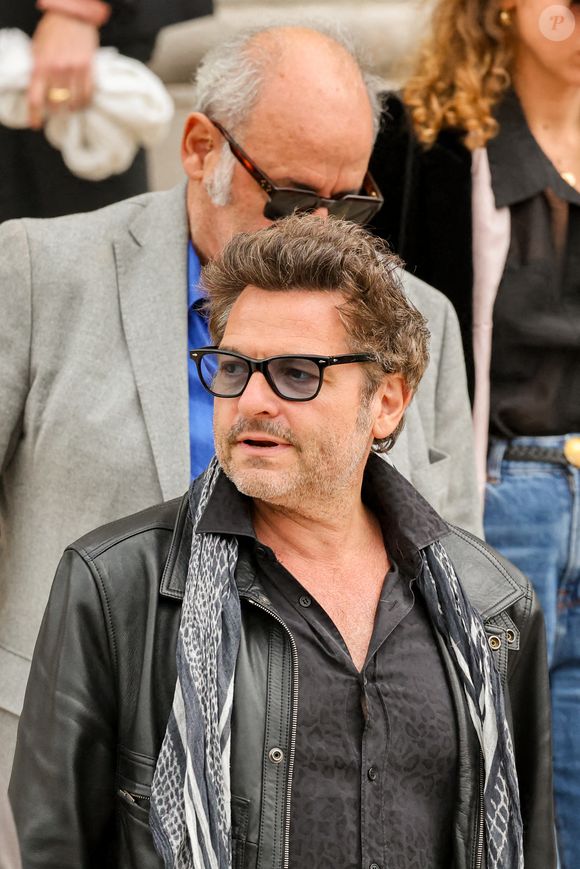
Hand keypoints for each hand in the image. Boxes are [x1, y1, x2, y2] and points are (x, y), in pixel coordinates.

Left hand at [28, 11, 98, 128]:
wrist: (73, 14)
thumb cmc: (53, 29)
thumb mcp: (38, 47)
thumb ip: (38, 67)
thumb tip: (37, 89)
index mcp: (41, 65)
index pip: (35, 97)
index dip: (34, 115)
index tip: (35, 125)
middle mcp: (57, 70)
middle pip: (55, 103)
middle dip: (55, 110)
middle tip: (56, 111)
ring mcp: (74, 70)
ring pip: (73, 102)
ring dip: (71, 108)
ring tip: (70, 108)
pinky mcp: (88, 68)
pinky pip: (87, 94)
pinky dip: (84, 102)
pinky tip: (82, 102)